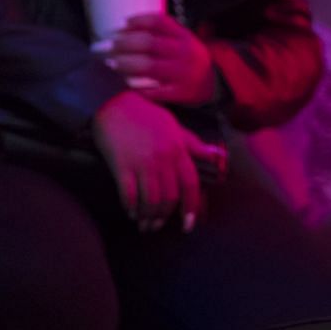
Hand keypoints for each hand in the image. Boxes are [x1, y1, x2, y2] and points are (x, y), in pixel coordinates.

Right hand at [91, 91, 215, 233]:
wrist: (114, 104)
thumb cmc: (146, 116)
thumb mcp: (174, 126)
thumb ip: (193, 145)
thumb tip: (216, 156)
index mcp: (178, 150)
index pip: (190, 184)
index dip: (191, 207)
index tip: (188, 225)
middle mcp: (163, 158)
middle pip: (170, 197)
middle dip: (165, 216)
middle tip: (157, 226)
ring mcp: (142, 163)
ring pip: (151, 199)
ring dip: (148, 217)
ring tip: (145, 224)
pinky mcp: (121, 165)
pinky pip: (129, 194)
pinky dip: (131, 208)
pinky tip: (131, 213)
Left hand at [102, 13, 217, 106]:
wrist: (211, 85)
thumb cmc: (187, 59)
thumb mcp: (183, 40)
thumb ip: (162, 33)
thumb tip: (124, 28)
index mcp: (184, 36)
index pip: (159, 22)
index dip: (138, 21)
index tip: (121, 25)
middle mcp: (185, 53)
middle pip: (149, 43)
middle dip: (124, 43)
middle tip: (107, 46)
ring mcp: (182, 74)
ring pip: (148, 66)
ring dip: (125, 63)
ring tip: (111, 62)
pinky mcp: (179, 93)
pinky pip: (152, 90)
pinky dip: (136, 86)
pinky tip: (125, 83)